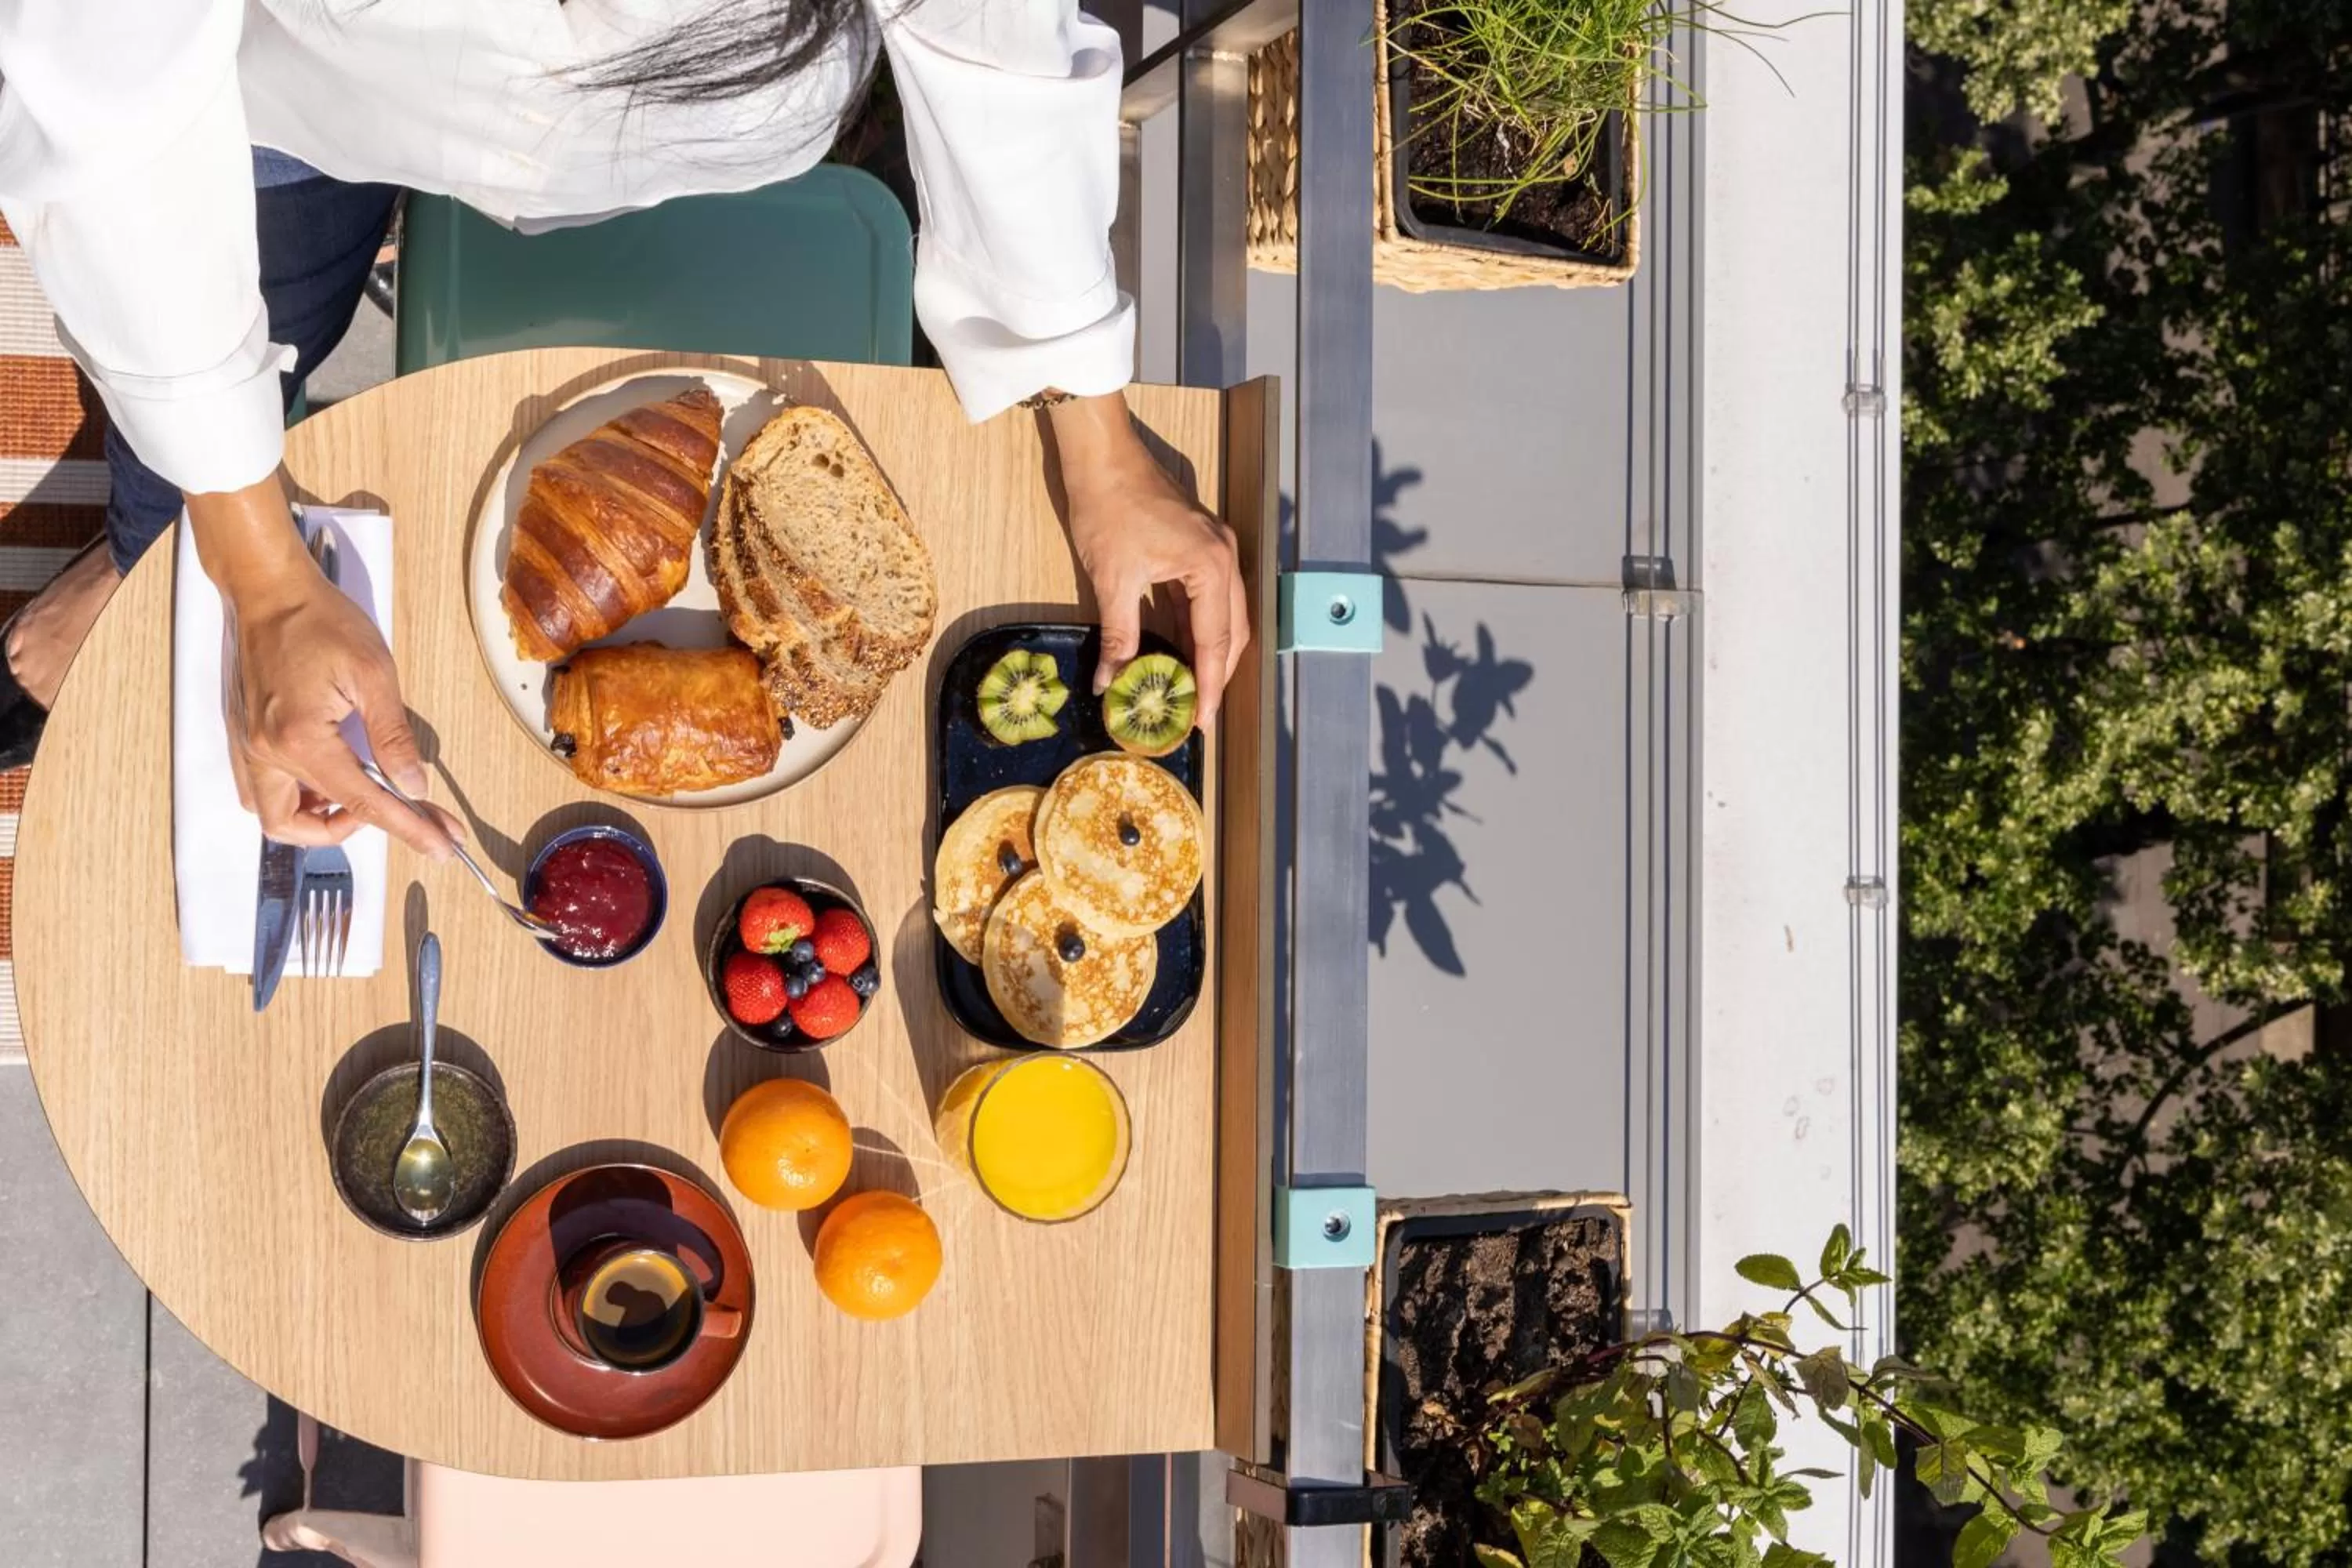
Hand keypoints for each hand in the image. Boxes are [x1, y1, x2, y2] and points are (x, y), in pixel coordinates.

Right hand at [189, 479, 459, 858]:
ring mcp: (246, 745)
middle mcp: (263, 751)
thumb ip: (394, 736)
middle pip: (299, 826)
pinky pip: (262, 789)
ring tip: (359, 790)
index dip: (407, 829)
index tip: (441, 847)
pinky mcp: (242, 736)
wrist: (269, 590)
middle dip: (348, 829)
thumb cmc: (320, 620)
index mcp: (299, 739)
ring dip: (315, 817)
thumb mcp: (373, 674)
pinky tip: (330, 776)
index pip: (361, 802)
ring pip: (273, 814)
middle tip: (392, 810)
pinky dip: (296, 797)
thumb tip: (414, 785)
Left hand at [1048, 393, 1248, 729]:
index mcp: (1210, 567)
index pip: (1216, 642)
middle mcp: (1225, 558)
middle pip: (1233, 631)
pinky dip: (1198, 627)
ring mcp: (1216, 549)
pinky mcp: (1201, 545)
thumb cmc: (1107, 506)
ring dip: (1210, 652)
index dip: (1208, 686)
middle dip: (1218, 675)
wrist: (1102, 454)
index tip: (1201, 722)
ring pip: (1225, 615)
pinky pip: (1209, 598)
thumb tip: (1109, 682)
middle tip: (1199, 714)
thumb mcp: (1112, 579)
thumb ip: (1118, 636)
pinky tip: (1181, 651)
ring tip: (1192, 690)